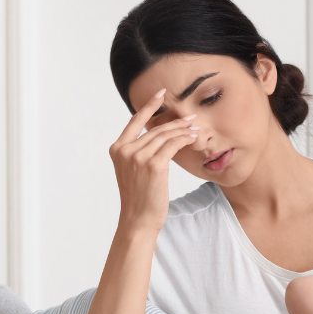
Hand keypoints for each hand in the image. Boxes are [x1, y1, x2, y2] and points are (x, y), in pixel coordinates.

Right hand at [108, 89, 198, 235]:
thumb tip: (160, 138)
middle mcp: (125, 150)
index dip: (149, 106)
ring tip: (195, 128)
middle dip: (175, 122)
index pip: (134, 121)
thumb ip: (139, 153)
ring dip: (183, 130)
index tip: (161, 94)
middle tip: (191, 119)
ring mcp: (139, 157)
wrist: (138, 219)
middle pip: (155, 129)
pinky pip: (172, 146)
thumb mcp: (133, 171)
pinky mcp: (154, 165)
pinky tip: (192, 137)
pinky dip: (184, 139)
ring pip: (165, 136)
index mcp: (117, 149)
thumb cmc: (139, 198)